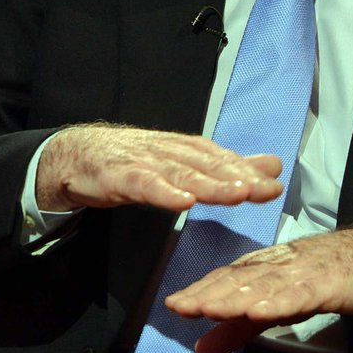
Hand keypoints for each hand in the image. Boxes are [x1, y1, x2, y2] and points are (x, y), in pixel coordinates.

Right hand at [35, 123, 282, 212]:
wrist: (77, 155)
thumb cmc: (134, 160)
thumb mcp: (183, 163)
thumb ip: (227, 167)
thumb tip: (272, 165)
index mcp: (186, 149)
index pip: (221, 158)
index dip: (247, 170)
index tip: (275, 184)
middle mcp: (169, 151)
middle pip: (207, 164)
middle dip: (238, 176)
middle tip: (266, 189)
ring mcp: (144, 162)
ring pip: (181, 173)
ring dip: (210, 183)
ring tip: (236, 194)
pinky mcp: (119, 176)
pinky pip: (144, 184)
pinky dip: (164, 192)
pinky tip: (182, 202)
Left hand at [164, 228, 352, 352]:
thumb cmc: (317, 279)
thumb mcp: (273, 306)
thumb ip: (238, 328)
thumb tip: (200, 349)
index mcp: (261, 268)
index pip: (224, 279)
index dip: (198, 291)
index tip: (172, 305)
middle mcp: (276, 265)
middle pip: (237, 280)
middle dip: (207, 293)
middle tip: (181, 306)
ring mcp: (300, 271)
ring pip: (263, 284)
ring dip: (235, 296)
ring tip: (211, 309)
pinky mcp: (326, 282)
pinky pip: (300, 292)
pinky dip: (280, 300)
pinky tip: (262, 310)